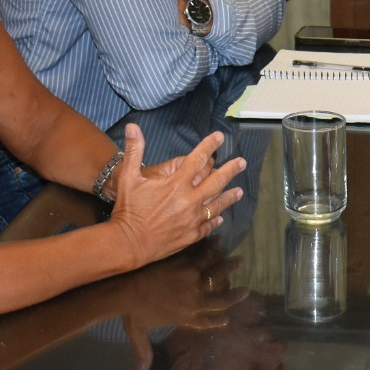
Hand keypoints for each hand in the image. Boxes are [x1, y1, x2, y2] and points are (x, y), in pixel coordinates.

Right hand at [108, 125, 245, 265]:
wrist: (128, 243)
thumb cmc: (128, 209)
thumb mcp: (128, 177)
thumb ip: (134, 151)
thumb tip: (133, 126)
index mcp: (177, 184)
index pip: (198, 159)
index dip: (210, 146)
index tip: (220, 137)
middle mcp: (189, 200)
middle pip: (217, 181)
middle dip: (231, 170)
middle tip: (242, 162)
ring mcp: (192, 219)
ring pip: (217, 205)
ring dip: (229, 197)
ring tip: (239, 191)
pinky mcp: (191, 236)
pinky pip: (208, 226)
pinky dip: (215, 220)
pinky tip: (220, 217)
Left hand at [115, 244, 248, 369]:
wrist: (128, 292)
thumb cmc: (132, 313)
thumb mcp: (139, 333)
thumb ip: (143, 350)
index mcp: (186, 317)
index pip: (207, 321)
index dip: (217, 320)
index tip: (226, 319)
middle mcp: (195, 301)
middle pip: (220, 300)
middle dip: (234, 296)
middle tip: (245, 291)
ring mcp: (193, 282)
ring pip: (217, 275)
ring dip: (229, 267)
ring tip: (240, 260)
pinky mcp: (187, 266)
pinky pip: (204, 257)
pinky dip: (213, 248)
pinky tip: (220, 240)